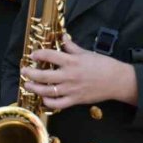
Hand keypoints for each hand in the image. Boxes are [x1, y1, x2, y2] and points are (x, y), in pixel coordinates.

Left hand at [20, 36, 137, 109]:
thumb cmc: (103, 65)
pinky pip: (59, 104)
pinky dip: (49, 102)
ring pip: (48, 91)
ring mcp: (72, 89)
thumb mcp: (87, 53)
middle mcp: (69, 76)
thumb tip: (63, 38)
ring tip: (28, 84)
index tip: (33, 55)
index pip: (50, 56)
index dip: (38, 55)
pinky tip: (43, 98)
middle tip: (24, 71)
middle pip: (44, 76)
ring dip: (35, 88)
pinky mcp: (76, 100)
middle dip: (30, 73)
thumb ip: (72, 47)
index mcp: (72, 62)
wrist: (118, 81)